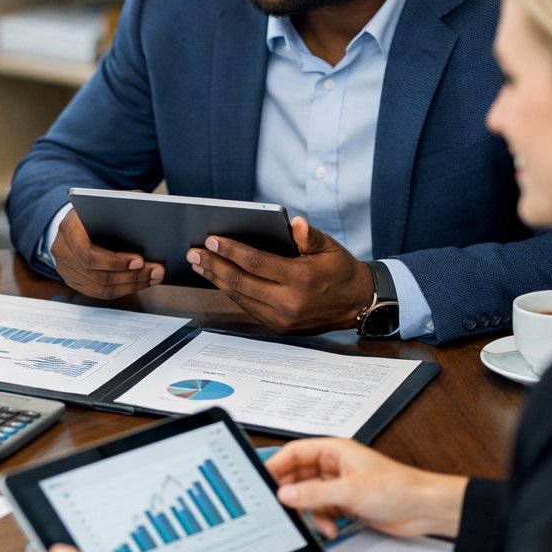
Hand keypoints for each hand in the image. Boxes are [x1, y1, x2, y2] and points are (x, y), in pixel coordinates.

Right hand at [50, 209, 162, 298]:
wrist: (76, 220)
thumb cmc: (95, 209)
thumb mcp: (108, 200)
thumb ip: (125, 202)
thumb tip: (151, 210)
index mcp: (68, 229)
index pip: (89, 255)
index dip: (116, 262)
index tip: (140, 260)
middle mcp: (62, 251)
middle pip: (98, 275)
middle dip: (131, 276)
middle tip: (155, 271)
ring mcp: (66, 269)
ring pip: (101, 289)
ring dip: (131, 286)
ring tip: (153, 277)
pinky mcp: (74, 281)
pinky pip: (100, 293)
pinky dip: (123, 290)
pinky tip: (140, 282)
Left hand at [186, 216, 372, 333]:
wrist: (357, 304)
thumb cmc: (340, 271)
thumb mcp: (330, 248)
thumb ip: (309, 236)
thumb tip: (295, 223)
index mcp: (301, 279)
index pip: (256, 263)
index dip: (231, 251)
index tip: (211, 240)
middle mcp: (289, 302)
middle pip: (241, 282)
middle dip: (214, 265)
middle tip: (194, 253)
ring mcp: (282, 318)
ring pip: (240, 297)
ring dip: (216, 280)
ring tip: (199, 265)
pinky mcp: (278, 328)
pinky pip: (248, 307)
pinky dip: (230, 292)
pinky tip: (218, 279)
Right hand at [267, 438, 467, 538]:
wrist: (424, 509)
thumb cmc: (398, 488)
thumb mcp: (349, 491)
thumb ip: (313, 494)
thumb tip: (284, 494)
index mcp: (333, 451)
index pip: (294, 453)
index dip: (276, 466)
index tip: (262, 481)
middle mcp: (334, 466)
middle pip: (298, 477)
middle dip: (292, 494)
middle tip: (282, 507)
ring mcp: (339, 486)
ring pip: (308, 497)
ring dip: (310, 512)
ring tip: (317, 522)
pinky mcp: (346, 504)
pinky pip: (322, 511)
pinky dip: (323, 521)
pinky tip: (331, 528)